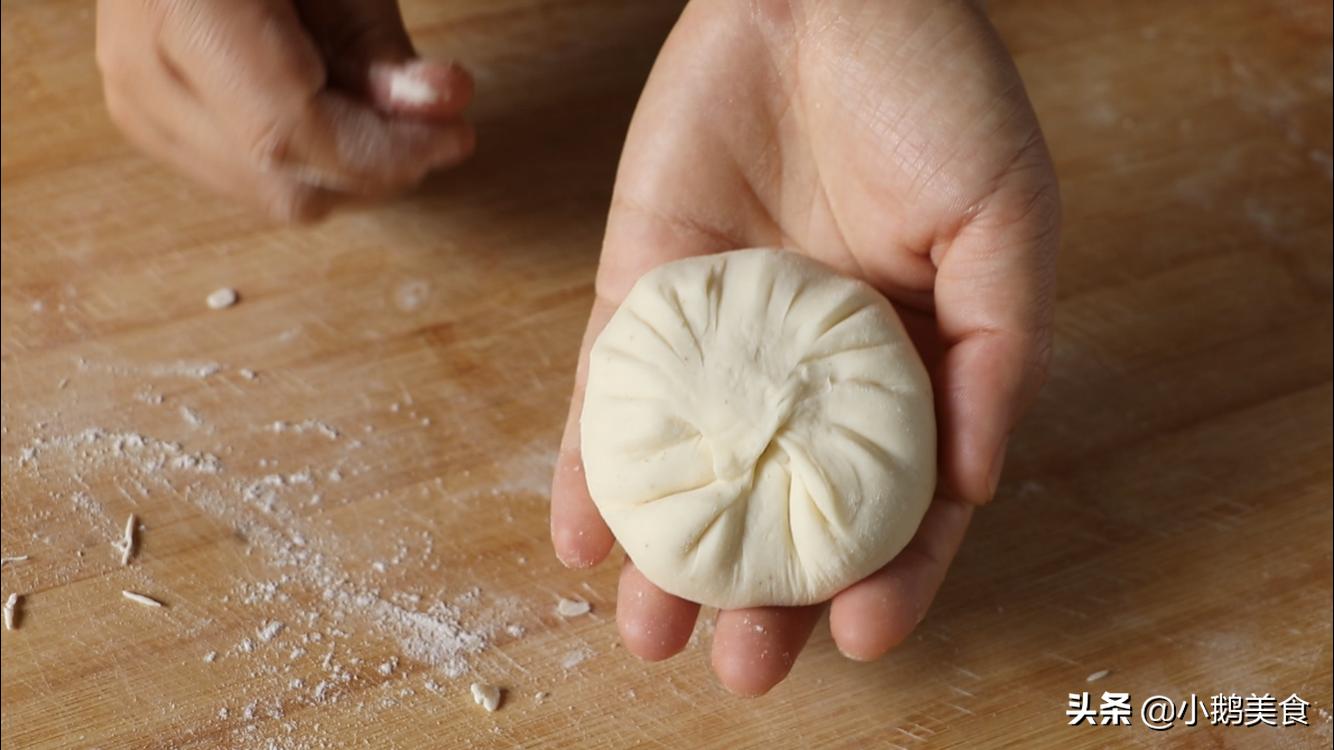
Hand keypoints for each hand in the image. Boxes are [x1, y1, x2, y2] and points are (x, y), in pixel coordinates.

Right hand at [95, 0, 474, 221]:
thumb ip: (380, 42)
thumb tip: (442, 108)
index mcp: (182, 12)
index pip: (288, 136)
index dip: (383, 154)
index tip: (453, 137)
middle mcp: (137, 70)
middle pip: (284, 181)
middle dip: (376, 166)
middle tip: (430, 118)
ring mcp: (135, 104)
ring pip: (272, 195)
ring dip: (347, 166)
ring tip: (367, 91)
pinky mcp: (149, 123)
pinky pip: (251, 179)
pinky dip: (310, 158)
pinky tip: (326, 100)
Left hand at [551, 0, 1058, 693]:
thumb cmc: (934, 92)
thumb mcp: (1004, 223)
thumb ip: (996, 354)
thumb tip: (976, 486)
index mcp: (908, 360)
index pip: (900, 494)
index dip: (891, 573)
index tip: (865, 635)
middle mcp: (810, 366)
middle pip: (783, 504)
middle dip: (766, 591)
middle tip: (744, 665)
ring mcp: (722, 335)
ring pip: (691, 470)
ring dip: (668, 557)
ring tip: (650, 631)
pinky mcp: (642, 291)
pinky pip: (610, 393)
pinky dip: (590, 467)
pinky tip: (579, 541)